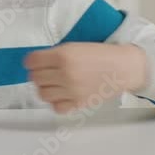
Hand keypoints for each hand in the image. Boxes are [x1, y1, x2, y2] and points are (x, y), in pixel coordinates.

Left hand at [24, 43, 147, 113]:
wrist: (123, 68)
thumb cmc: (99, 55)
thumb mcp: (73, 47)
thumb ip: (53, 55)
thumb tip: (34, 64)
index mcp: (63, 55)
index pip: (31, 61)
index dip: (31, 61)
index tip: (35, 62)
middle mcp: (65, 73)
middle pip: (35, 78)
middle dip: (38, 74)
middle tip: (47, 72)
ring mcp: (72, 90)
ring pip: (42, 94)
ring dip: (45, 88)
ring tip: (54, 84)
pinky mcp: (79, 103)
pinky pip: (57, 107)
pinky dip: (56, 102)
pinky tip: (62, 95)